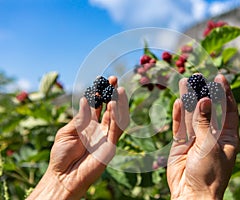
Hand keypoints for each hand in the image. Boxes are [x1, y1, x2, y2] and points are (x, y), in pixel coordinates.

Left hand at [27, 76, 128, 199]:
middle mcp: (99, 129)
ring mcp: (106, 137)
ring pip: (117, 118)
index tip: (101, 79)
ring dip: (118, 103)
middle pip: (109, 108)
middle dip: (112, 94)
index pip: (97, 106)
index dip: (99, 93)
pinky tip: (113, 105)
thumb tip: (86, 100)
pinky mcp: (110, 147)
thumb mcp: (66, 133)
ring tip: (118, 89)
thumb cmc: (61, 155)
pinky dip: (116, 118)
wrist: (63, 177)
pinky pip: (116, 130)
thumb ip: (79, 118)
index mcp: (88, 125)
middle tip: (114, 80)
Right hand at [167, 74, 238, 199]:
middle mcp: (212, 135)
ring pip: (192, 115)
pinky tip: (178, 101)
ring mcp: (196, 139)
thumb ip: (205, 122)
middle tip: (198, 76)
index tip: (219, 77)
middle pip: (208, 109)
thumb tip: (204, 100)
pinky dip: (178, 114)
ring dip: (189, 99)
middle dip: (204, 93)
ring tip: (185, 81)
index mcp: (228, 137)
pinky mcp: (181, 144)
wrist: (192, 194)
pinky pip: (180, 126)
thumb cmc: (210, 174)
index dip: (224, 93)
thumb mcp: (211, 146)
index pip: (228, 110)